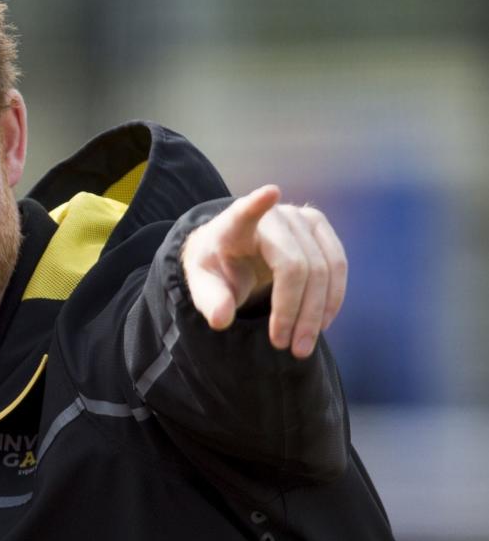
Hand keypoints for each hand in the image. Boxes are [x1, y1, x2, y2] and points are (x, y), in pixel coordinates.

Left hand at [181, 185, 346, 358]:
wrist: (232, 250)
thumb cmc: (216, 266)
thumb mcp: (203, 284)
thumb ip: (210, 300)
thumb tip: (221, 320)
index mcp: (235, 224)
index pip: (245, 212)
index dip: (257, 204)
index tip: (270, 193)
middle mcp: (274, 216)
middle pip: (296, 266)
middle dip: (296, 311)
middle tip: (286, 347)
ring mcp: (302, 218)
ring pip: (325, 268)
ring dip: (317, 312)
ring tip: (302, 346)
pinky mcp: (320, 228)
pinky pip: (338, 266)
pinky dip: (332, 299)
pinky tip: (320, 324)